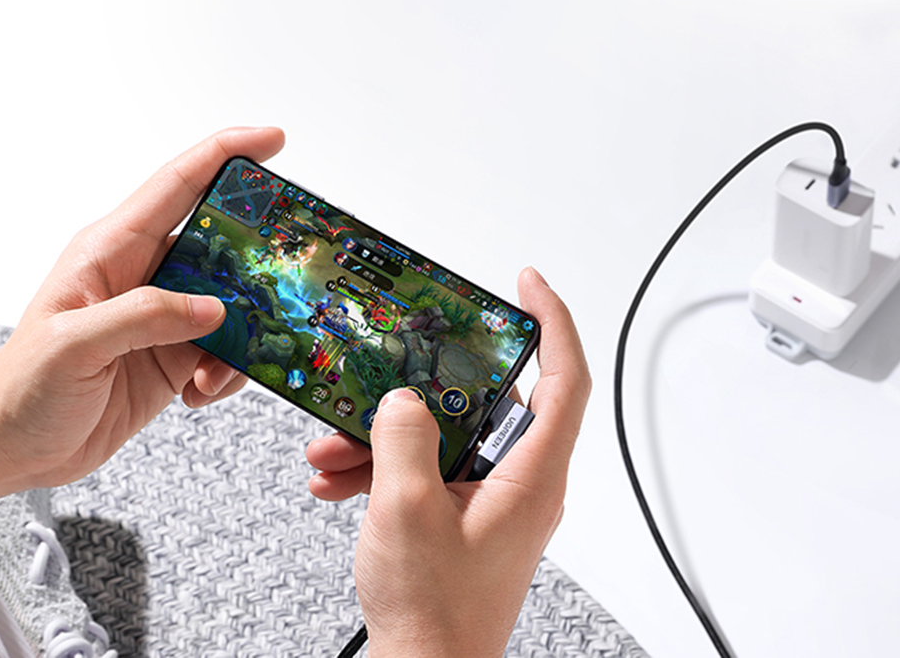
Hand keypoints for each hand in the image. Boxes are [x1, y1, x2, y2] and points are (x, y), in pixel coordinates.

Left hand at [0, 127, 284, 508]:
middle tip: (289, 278)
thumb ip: (145, 316)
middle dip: (259, 260)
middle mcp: (145, 276)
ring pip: (234, 304)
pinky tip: (199, 392)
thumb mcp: (73, 344)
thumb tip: (213, 309)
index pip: (178, 186)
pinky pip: (228, 350)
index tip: (273, 141)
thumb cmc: (22, 388)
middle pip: (222, 243)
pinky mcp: (176, 356)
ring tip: (216, 371)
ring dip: (244, 336)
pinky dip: (229, 372)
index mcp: (112, 250)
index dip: (226, 156)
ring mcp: (165, 317)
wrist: (11, 448)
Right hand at [306, 268, 590, 657]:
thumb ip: (404, 436)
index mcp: (531, 477)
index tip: (528, 284)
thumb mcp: (406, 510)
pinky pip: (426, 472)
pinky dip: (383, 469)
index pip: (564, 379)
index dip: (553, 323)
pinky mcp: (461, 518)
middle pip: (486, 403)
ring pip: (443, 438)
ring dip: (386, 436)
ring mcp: (489, 502)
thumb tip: (404, 399)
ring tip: (334, 448)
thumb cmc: (434, 616)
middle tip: (389, 368)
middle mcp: (519, 484)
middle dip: (421, 388)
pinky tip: (338, 480)